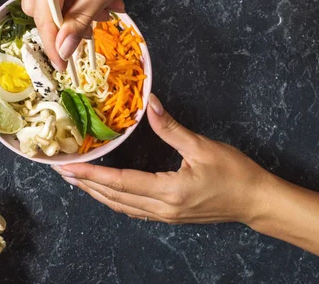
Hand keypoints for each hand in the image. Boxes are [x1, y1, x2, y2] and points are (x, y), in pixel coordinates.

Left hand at [53, 94, 272, 224]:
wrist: (257, 202)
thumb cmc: (235, 174)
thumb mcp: (202, 147)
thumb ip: (171, 127)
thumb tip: (149, 103)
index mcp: (168, 191)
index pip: (120, 183)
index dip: (91, 174)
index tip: (68, 167)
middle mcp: (161, 208)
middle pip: (114, 198)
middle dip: (85, 184)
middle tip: (62, 172)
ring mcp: (164, 216)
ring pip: (121, 207)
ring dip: (96, 194)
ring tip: (76, 181)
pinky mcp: (169, 216)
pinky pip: (133, 210)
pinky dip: (114, 200)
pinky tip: (105, 192)